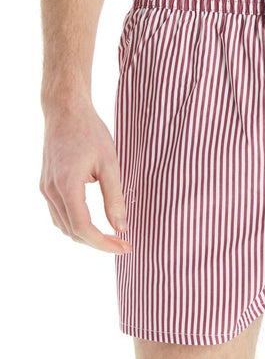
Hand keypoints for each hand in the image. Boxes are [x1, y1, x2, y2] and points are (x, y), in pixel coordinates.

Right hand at [39, 98, 131, 254]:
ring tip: (112, 237)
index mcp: (66, 186)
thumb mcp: (110, 163)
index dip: (104, 243)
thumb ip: (115, 197)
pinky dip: (75, 224)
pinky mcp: (46, 185)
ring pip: (63, 226)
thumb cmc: (91, 133)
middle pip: (72, 231)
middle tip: (124, 244)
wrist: (66, 111)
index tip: (125, 247)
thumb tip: (121, 227)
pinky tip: (94, 224)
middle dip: (98, 243)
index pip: (83, 228)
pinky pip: (58, 214)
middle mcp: (51, 191)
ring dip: (86, 236)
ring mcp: (45, 188)